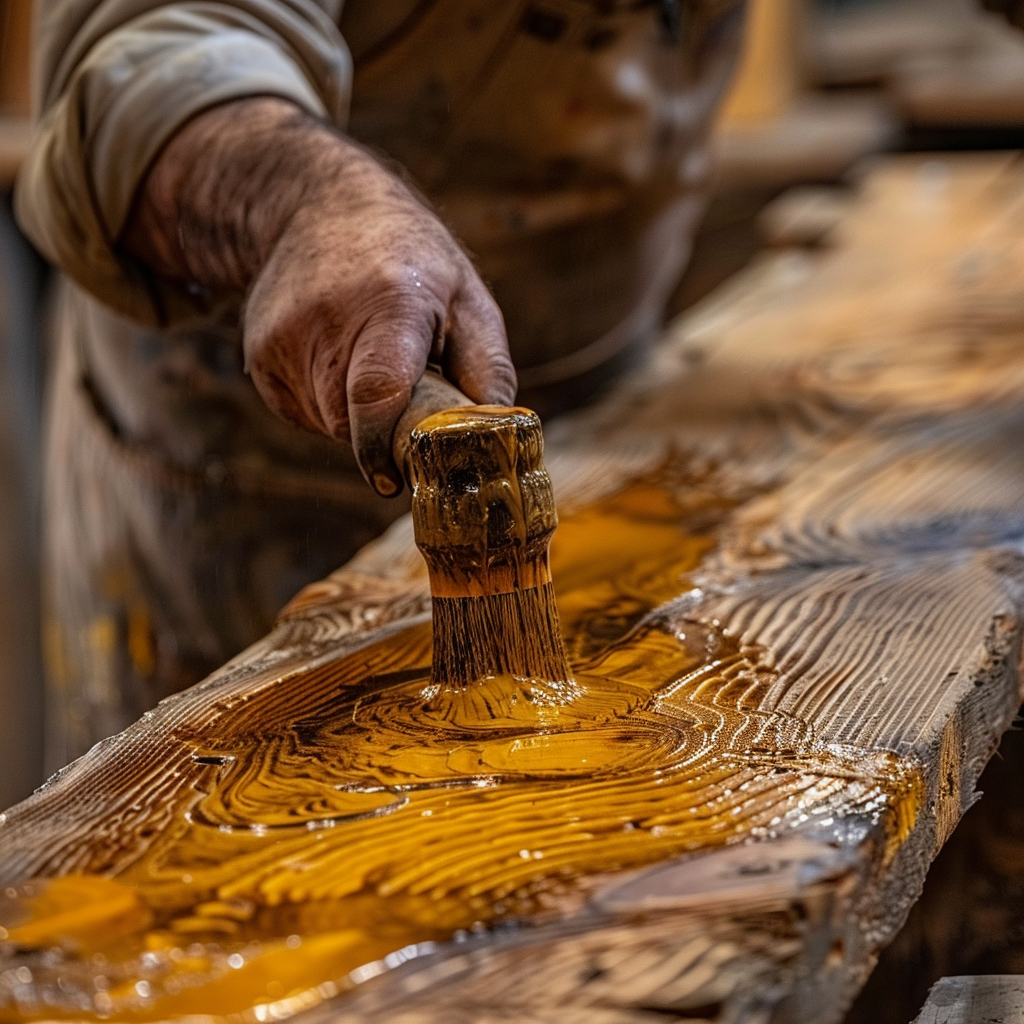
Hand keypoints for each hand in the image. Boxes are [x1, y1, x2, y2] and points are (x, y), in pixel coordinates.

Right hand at [123, 98, 515, 494]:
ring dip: (358, 416)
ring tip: (372, 359)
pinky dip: (329, 403)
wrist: (318, 205)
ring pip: (328, 424)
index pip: (377, 393)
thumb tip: (495, 441)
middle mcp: (324, 321)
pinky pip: (303, 412)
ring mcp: (280, 339)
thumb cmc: (412, 258)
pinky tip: (339, 357)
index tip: (398, 479)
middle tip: (410, 394)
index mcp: (389, 303)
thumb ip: (488, 369)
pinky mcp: (258, 355)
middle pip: (354, 423)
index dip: (386, 448)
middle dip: (387, 430)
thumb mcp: (468, 298)